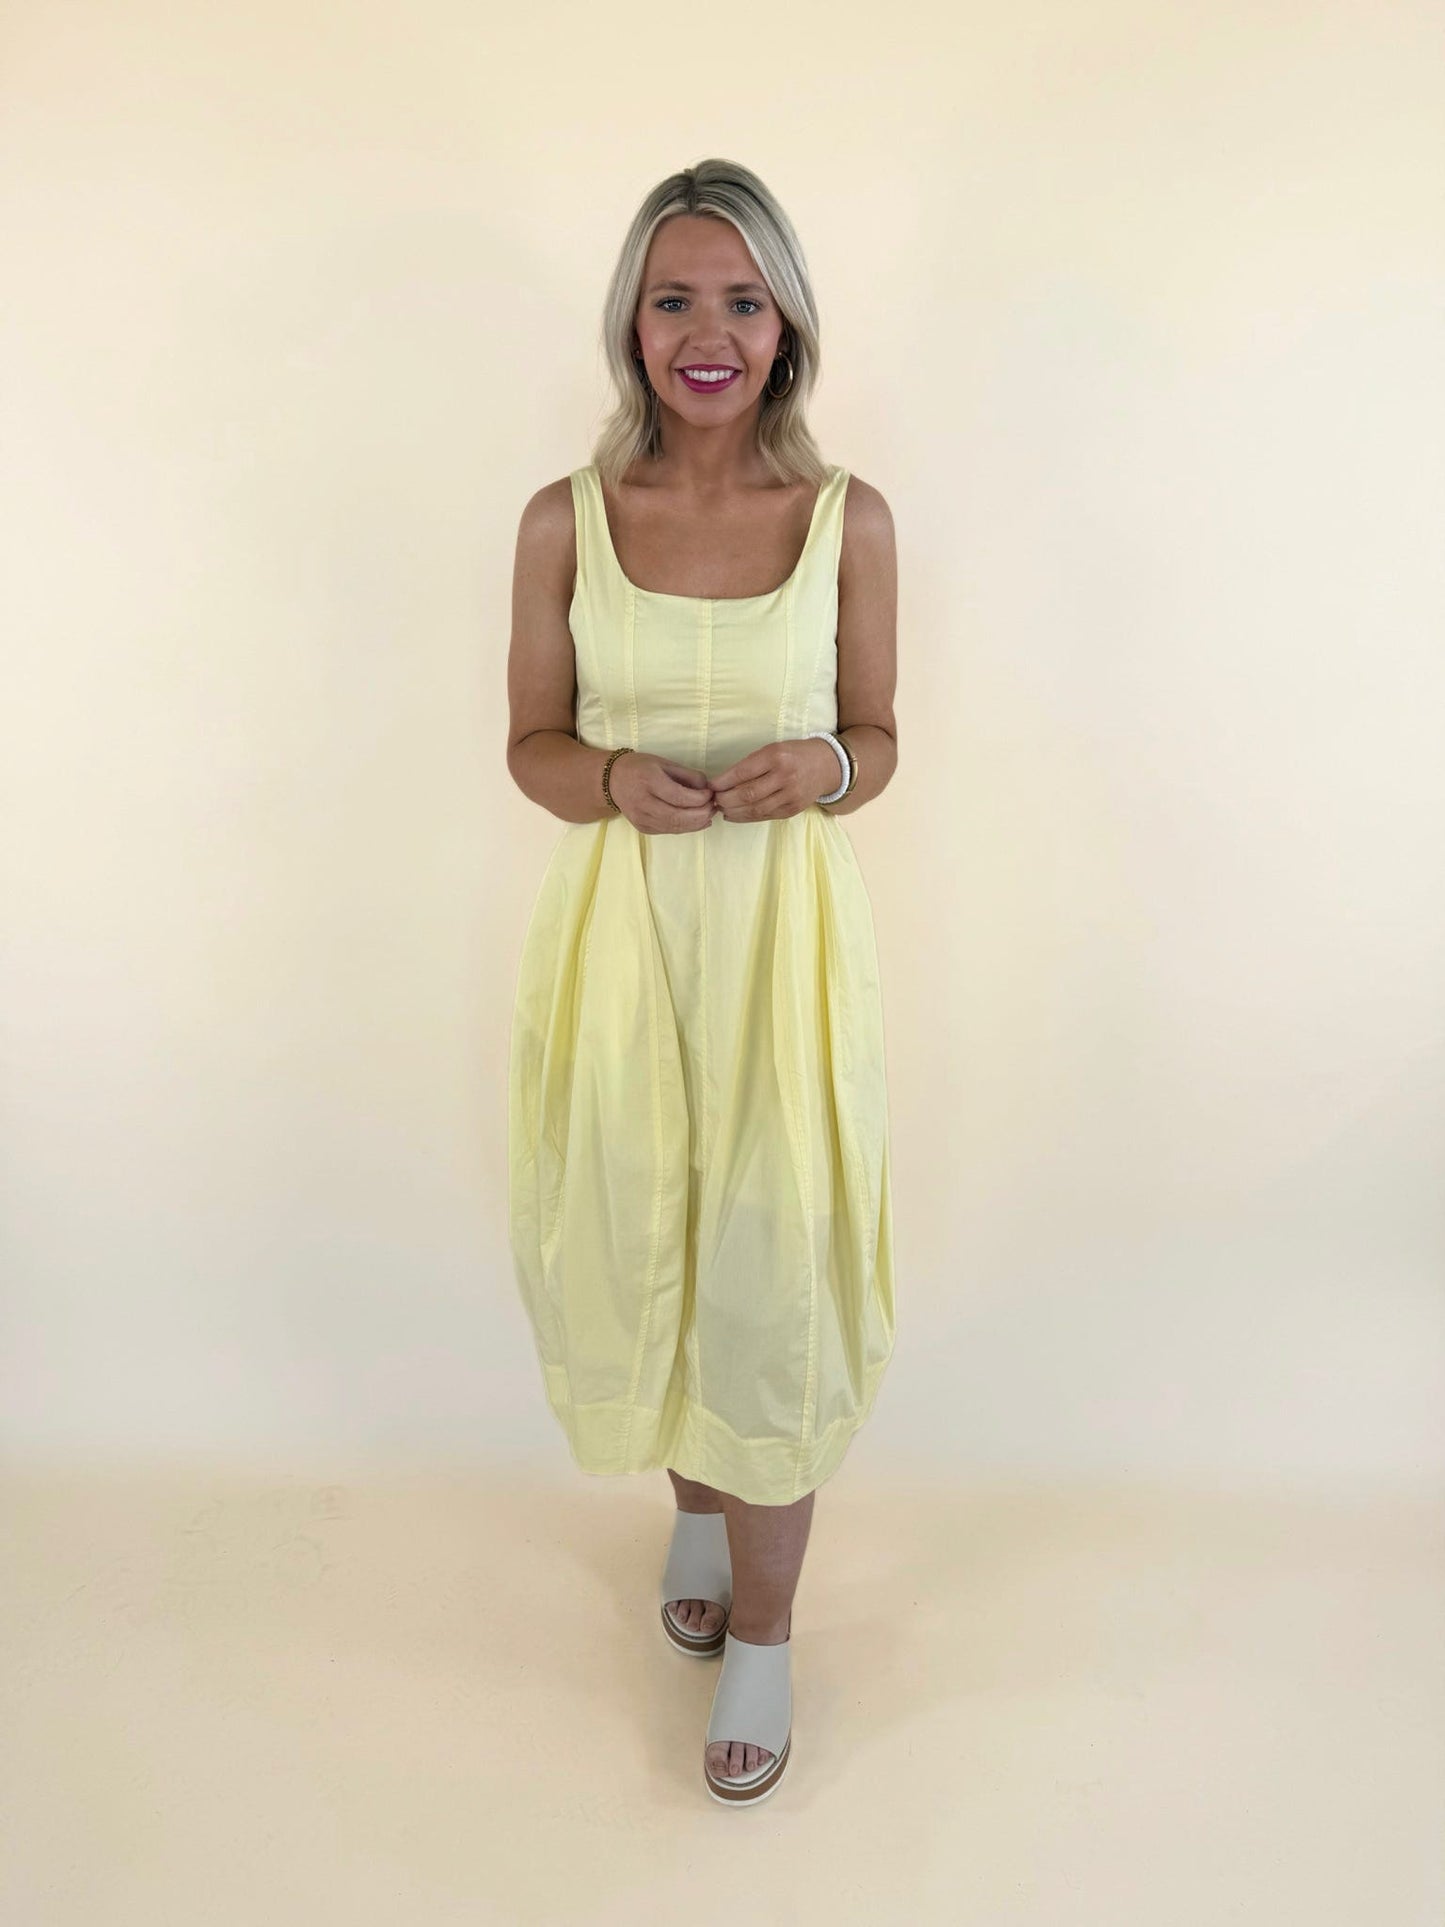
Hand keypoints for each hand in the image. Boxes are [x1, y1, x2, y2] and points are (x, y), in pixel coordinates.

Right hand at [608, 752, 717, 834]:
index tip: (711, 794)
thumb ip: (687, 775)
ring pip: (674, 827)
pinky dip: (686, 828)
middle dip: (701, 814)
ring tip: (709, 815)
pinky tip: (698, 821)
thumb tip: (708, 789)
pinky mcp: (643, 829)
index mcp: (648, 781)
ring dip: (696, 824)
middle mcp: (643, 803)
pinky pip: (669, 830)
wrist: (612, 781)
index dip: (699, 799)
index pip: (679, 796)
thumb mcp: (664, 763)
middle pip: (677, 816)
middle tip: (714, 808)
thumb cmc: (640, 768)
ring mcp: (641, 819)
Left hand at [710, 738, 839, 822]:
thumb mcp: (773, 749)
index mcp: (776, 756)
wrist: (826, 766)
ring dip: (733, 811)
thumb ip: (751, 764)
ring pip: (755, 809)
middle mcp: (784, 776)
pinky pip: (765, 816)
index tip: (711, 786)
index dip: (723, 782)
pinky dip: (746, 817)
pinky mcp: (793, 810)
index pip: (743, 772)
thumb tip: (722, 782)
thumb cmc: (793, 754)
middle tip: (714, 799)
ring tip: (721, 808)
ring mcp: (790, 795)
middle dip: (725, 799)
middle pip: (747, 794)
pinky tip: (734, 815)